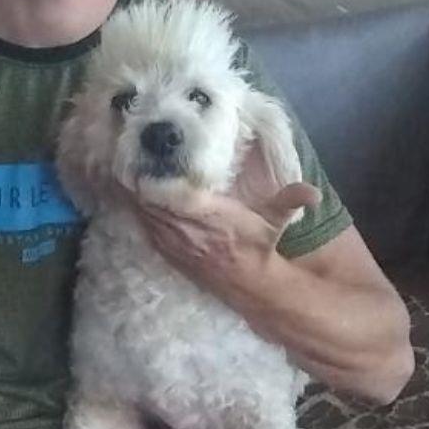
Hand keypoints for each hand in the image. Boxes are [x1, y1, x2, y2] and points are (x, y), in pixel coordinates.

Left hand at [121, 141, 320, 301]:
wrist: (247, 285)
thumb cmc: (257, 246)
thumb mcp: (274, 222)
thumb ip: (288, 200)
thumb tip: (313, 193)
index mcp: (205, 215)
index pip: (168, 193)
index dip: (149, 174)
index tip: (138, 150)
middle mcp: (180, 227)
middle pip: (143, 195)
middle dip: (131, 170)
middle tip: (121, 143)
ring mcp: (167, 238)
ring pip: (136, 206)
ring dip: (126, 184)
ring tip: (116, 155)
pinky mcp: (161, 245)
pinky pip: (137, 219)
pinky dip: (128, 201)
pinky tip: (119, 183)